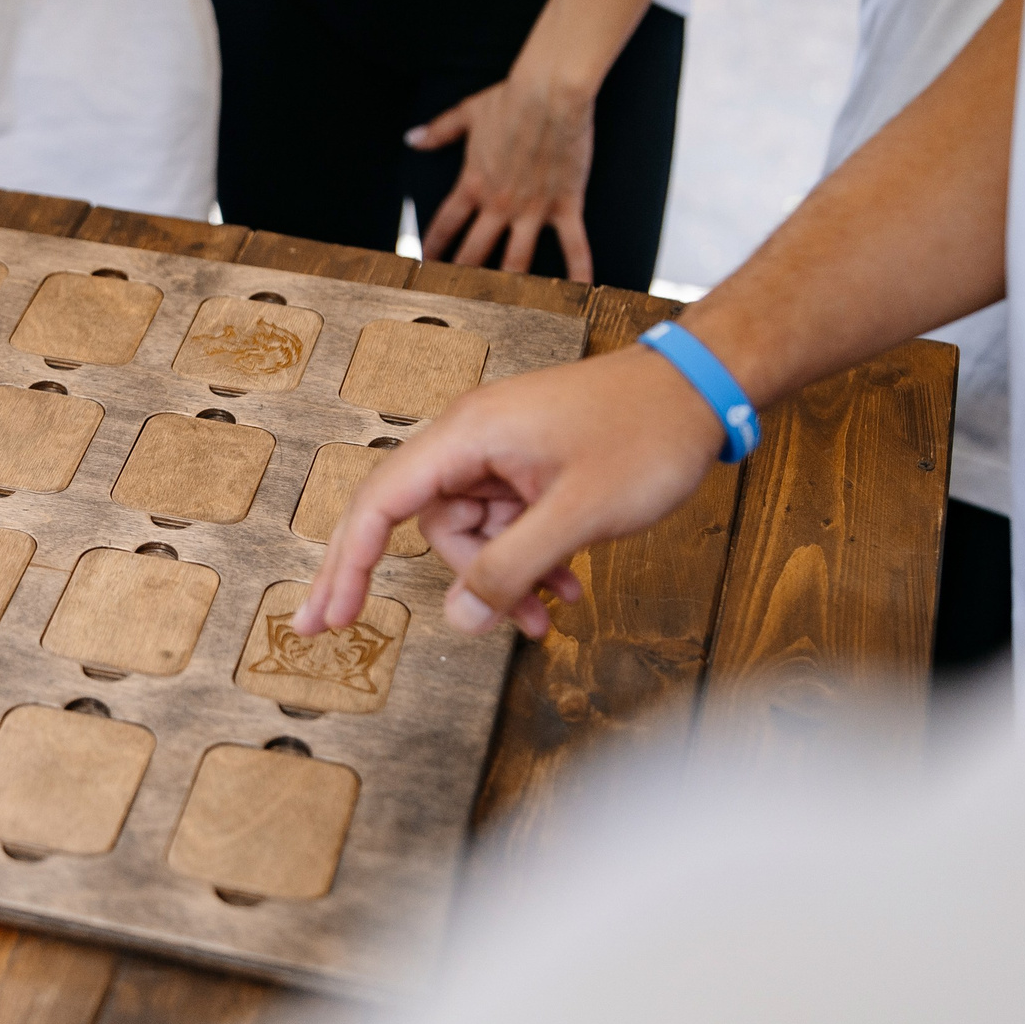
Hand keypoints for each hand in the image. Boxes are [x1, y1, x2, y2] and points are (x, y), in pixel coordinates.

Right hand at [298, 347, 722, 640]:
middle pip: (426, 523)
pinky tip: (566, 587)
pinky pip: (506, 523)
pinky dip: (529, 559)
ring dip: (504, 577)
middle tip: (366, 632)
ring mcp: (501, 451)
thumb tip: (456, 618)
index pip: (380, 502)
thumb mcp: (578, 515)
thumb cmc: (646, 434)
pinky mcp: (527, 464)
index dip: (347, 563)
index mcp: (467, 435)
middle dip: (438, 581)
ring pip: (472, 531)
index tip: (324, 617)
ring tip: (551, 611)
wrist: (700, 391)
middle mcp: (472, 438)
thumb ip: (511, 568)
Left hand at [412, 70, 597, 281]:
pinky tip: (583, 294)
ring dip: (510, 286)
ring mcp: (532, 209)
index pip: (445, 225)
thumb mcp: (467, 113)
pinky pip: (573, 246)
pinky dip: (579, 272)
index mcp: (472, 183)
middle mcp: (498, 204)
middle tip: (456, 300)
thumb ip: (438, 131)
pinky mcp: (565, 205)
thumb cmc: (510, 98)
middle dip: (462, 278)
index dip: (432, 248)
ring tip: (506, 309)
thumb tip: (412, 137)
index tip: (424, 265)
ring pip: (517, 260)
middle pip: (474, 252)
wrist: (550, 93)